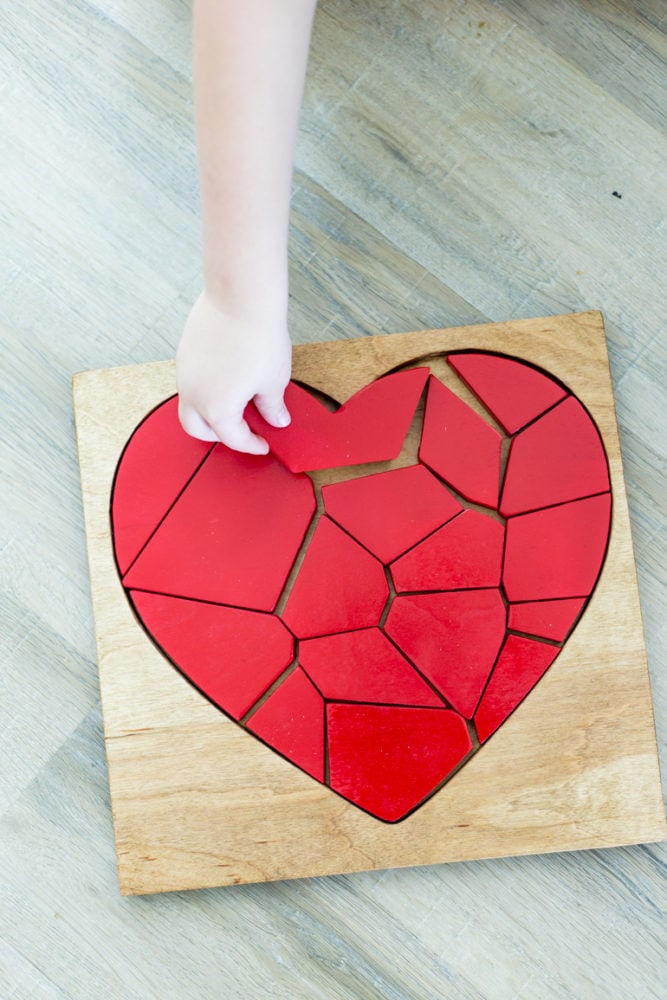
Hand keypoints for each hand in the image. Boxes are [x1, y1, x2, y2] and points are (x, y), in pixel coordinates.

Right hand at [176, 290, 291, 453]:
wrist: (241, 297)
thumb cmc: (258, 338)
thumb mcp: (273, 380)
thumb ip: (272, 406)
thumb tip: (276, 419)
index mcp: (217, 409)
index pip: (233, 439)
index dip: (251, 445)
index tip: (263, 444)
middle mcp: (194, 394)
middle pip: (197, 429)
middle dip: (218, 435)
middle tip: (240, 431)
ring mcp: (185, 372)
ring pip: (190, 404)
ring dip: (208, 411)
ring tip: (233, 402)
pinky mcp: (184, 352)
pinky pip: (190, 380)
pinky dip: (204, 388)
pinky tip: (224, 377)